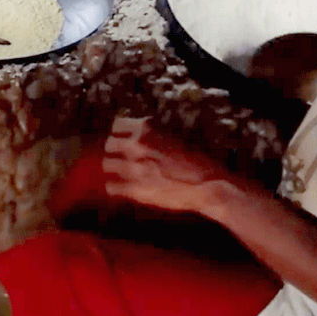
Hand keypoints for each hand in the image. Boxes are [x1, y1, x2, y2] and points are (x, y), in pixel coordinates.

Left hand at [101, 118, 224, 211]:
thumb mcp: (174, 136)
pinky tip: (123, 188)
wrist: (209, 186)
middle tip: (122, 157)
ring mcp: (133, 168)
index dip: (120, 133)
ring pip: (107, 165)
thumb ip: (154, 134)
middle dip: (115, 151)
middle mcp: (136, 147)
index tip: (123, 139)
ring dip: (114, 168)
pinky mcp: (135, 190)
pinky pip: (111, 186)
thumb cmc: (197, 161)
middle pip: (109, 144)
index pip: (118, 125)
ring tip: (123, 173)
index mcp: (147, 130)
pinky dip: (116, 187)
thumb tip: (138, 133)